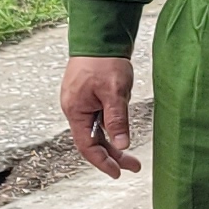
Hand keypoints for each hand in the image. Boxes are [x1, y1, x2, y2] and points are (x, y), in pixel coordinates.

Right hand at [62, 57, 140, 177]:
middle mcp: (74, 109)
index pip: (87, 145)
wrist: (100, 35)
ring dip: (112, 143)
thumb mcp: (114, 92)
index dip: (102, 162)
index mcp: (75, 110)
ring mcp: (80, 102)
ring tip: (131, 156)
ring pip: (96, 131)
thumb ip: (117, 120)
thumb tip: (122, 145)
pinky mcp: (88, 95)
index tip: (117, 173)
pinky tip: (122, 133)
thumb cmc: (105, 61)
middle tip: (133, 167)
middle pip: (92, 141)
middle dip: (111, 155)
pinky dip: (110, 129)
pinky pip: (97, 119)